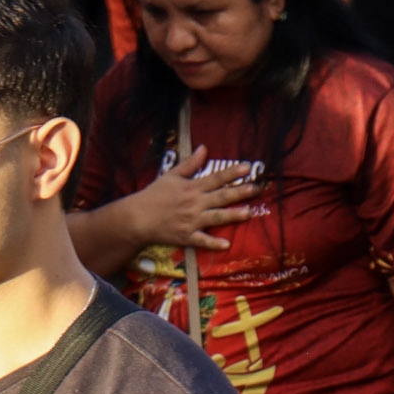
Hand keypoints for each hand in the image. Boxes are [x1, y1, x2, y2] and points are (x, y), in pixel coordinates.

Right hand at [132, 148, 259, 251]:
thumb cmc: (154, 195)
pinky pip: (202, 240)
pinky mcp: (186, 236)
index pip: (216, 178)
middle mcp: (194, 203)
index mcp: (192, 188)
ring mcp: (191, 221)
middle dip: (239, 192)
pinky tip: (226, 244)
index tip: (248, 167)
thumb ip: (190, 164)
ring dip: (232, 215)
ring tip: (248, 213)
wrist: (137, 218)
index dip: (232, 172)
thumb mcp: (171, 175)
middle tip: (256, 188)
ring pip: (216, 217)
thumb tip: (204, 148)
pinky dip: (213, 243)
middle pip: (221, 196)